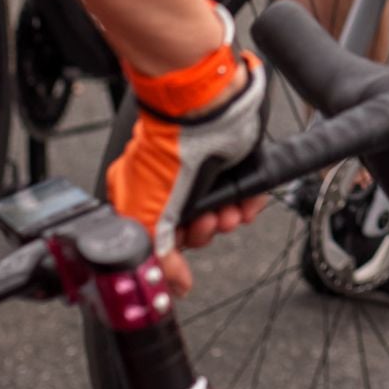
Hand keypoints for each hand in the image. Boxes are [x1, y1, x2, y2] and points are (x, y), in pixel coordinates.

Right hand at [106, 20, 267, 294]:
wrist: (208, 104)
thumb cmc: (170, 144)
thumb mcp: (148, 212)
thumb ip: (156, 254)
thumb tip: (172, 284)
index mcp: (140, 190)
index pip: (157, 236)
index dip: (175, 248)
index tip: (185, 251)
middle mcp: (169, 180)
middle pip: (191, 225)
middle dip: (205, 231)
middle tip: (208, 225)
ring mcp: (200, 168)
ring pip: (219, 211)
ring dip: (228, 218)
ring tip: (230, 212)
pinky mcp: (230, 158)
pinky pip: (243, 191)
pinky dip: (248, 202)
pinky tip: (247, 203)